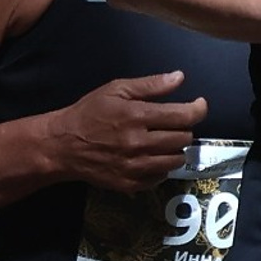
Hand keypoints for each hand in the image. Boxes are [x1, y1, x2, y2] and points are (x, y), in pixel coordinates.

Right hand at [53, 72, 207, 189]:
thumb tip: (179, 78)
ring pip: (176, 160)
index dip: (198, 109)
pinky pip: (160, 177)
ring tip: (162, 142)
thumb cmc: (88, 114)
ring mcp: (134, 166)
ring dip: (174, 149)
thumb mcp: (115, 90)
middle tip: (171, 124)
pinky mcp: (129, 183)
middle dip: (183, 129)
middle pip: (184, 138)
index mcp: (137, 116)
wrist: (61, 145)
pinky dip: (160, 167)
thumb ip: (149, 84)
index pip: (185, 116)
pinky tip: (148, 157)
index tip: (198, 105)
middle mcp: (138, 143)